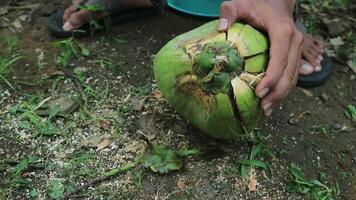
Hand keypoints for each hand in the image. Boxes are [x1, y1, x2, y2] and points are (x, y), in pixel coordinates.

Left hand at [218, 0, 302, 116]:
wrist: (274, 0)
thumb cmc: (255, 3)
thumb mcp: (239, 3)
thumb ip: (229, 12)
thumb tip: (221, 28)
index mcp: (283, 31)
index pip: (280, 59)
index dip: (271, 79)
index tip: (259, 93)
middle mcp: (295, 41)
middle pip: (290, 72)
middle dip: (278, 93)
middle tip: (264, 108)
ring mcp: (297, 48)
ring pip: (294, 76)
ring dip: (282, 95)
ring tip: (267, 110)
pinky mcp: (295, 53)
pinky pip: (293, 74)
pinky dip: (285, 88)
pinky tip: (274, 100)